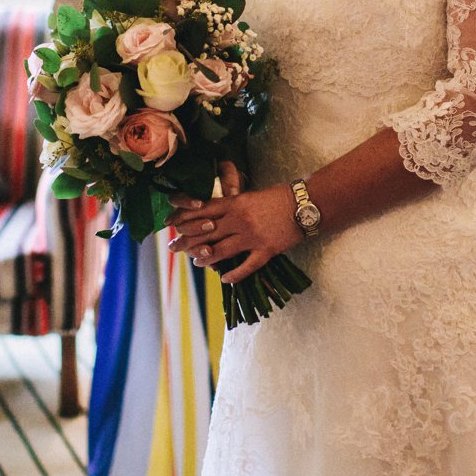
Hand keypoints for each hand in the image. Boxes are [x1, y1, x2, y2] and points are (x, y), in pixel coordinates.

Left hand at [166, 160, 302, 283]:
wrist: (305, 204)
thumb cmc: (279, 197)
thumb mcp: (251, 196)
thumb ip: (233, 206)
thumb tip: (213, 215)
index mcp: (236, 204)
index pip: (203, 211)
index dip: (185, 218)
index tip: (170, 223)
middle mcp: (240, 220)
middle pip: (207, 232)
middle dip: (187, 240)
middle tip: (173, 247)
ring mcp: (252, 237)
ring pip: (222, 250)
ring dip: (206, 257)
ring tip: (196, 261)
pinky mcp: (266, 250)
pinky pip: (247, 266)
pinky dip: (235, 274)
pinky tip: (225, 279)